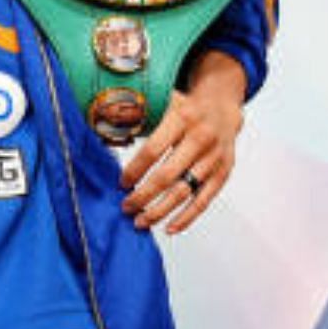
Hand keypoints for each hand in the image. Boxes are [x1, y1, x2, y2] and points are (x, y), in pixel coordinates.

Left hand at [120, 51, 246, 234]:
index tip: (121, 183)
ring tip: (140, 221)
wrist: (223, 104)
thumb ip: (140, 116)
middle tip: (125, 208)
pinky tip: (170, 227)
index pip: (153, 150)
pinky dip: (187, 217)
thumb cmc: (185, 106)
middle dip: (144, 196)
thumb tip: (103, 129)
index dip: (135, 170)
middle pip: (167, 176)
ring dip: (161, 210)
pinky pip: (205, 200)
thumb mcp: (163, 101)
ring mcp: (214, 158)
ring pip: (185, 192)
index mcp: (181, 118)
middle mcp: (201, 139)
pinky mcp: (224, 172)